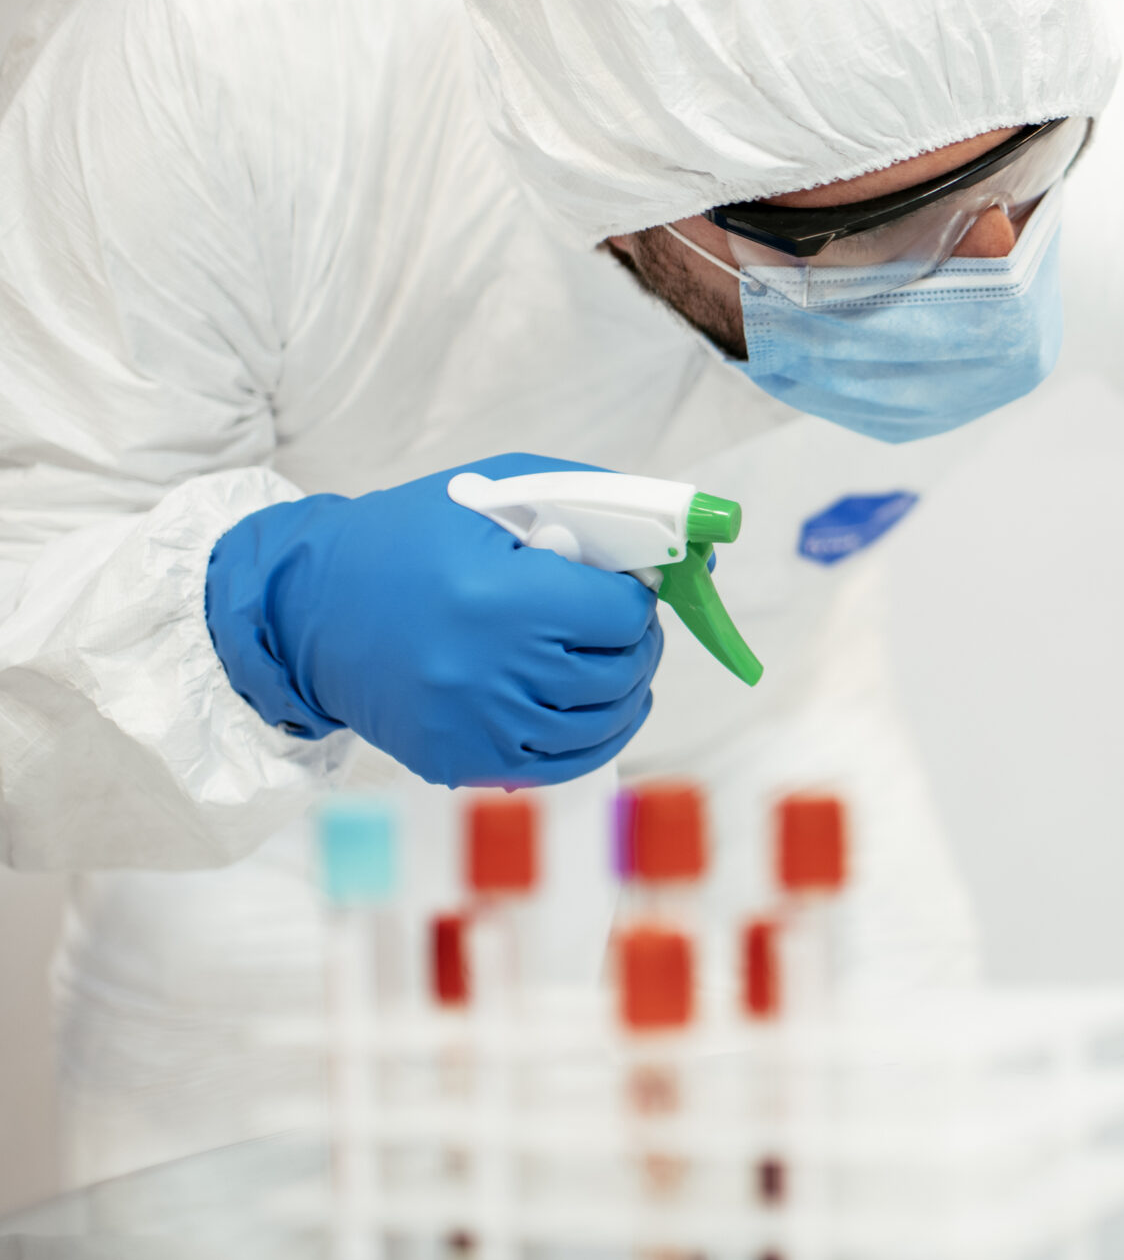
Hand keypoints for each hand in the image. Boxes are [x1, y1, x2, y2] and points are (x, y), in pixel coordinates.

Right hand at [207, 453, 662, 785]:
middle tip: (622, 625)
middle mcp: (492, 669)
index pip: (622, 613)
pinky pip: (562, 764)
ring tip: (616, 664)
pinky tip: (598, 709)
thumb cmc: (405, 542)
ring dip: (627, 691)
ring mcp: (477, 725)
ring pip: (603, 722)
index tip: (623, 587)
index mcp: (503, 598)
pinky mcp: (461, 761)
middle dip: (637, 643)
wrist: (307, 608)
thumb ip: (590, 506)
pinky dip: (594, 736)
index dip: (634, 597)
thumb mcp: (493, 495)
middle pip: (620, 669)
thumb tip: (680, 543)